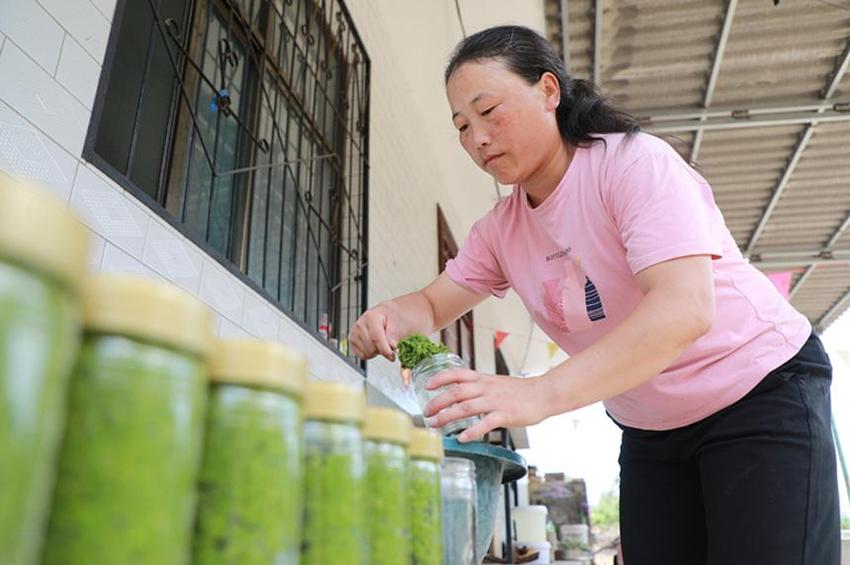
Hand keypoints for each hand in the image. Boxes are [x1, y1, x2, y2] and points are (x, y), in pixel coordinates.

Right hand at [349, 303, 399, 360]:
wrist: (386, 314)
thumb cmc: (392, 317)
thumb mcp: (398, 324)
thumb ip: (394, 336)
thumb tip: (391, 346)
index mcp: (371, 317)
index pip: (376, 338)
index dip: (385, 350)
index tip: (393, 356)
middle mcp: (360, 324)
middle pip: (371, 347)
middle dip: (383, 350)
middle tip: (389, 344)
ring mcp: (354, 333)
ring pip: (367, 353)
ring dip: (377, 352)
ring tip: (381, 342)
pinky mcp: (352, 341)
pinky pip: (362, 355)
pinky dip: (371, 354)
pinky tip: (375, 345)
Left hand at [422, 369, 552, 441]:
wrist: (544, 393)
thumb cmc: (519, 391)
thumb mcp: (495, 383)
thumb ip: (478, 387)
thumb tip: (459, 396)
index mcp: (483, 379)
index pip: (457, 374)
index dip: (440, 378)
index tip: (426, 386)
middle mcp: (486, 388)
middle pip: (456, 392)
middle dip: (438, 402)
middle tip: (426, 413)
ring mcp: (495, 401)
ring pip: (466, 407)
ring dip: (448, 417)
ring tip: (435, 425)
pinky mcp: (506, 414)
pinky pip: (486, 423)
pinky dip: (472, 431)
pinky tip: (462, 439)